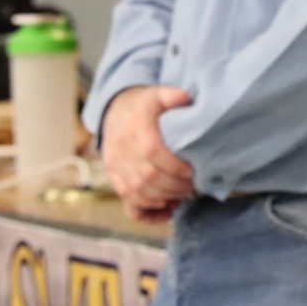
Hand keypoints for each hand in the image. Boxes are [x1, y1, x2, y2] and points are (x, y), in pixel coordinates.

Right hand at [102, 85, 196, 219]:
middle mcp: (121, 147)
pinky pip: (127, 201)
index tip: (192, 171)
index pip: (152, 151)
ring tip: (182, 196)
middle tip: (192, 186)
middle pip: (146, 177)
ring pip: (137, 192)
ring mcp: (115, 164)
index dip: (173, 166)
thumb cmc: (144, 105)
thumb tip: (187, 99)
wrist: (113, 111)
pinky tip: (166, 210)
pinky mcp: (114, 177)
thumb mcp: (157, 94)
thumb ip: (173, 95)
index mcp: (135, 126)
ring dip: (163, 199)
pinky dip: (147, 211)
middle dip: (173, 186)